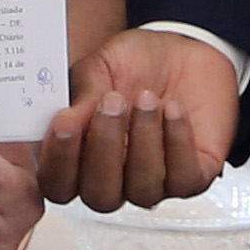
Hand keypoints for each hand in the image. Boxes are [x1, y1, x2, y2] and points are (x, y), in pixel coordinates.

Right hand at [45, 28, 238, 208]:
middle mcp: (112, 179)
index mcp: (79, 159)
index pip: (58, 184)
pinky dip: (177, 141)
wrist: (180, 53)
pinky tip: (173, 108)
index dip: (58, 161)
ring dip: (144, 140)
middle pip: (100, 196)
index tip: (64, 123)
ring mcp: (151, 183)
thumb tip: (67, 121)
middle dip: (105, 148)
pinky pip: (183, 178)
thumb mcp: (98, 68)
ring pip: (142, 189)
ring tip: (147, 98)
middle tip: (112, 104)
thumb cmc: (133, 65)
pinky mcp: (191, 178)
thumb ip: (81, 97)